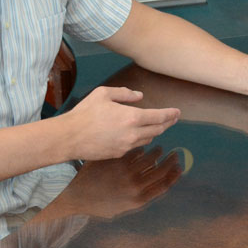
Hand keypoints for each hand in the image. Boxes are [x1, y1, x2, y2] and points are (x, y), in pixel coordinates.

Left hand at [58, 147, 182, 219]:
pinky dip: (140, 147)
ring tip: (158, 147)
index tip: (180, 167)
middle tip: (174, 154)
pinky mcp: (115, 160)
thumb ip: (138, 197)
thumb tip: (152, 185)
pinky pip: (133, 151)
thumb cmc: (100, 204)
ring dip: (156, 151)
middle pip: (160, 170)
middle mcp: (134, 186)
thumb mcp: (122, 207)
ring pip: (148, 158)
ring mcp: (125, 172)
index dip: (174, 176)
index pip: (163, 186)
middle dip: (170, 161)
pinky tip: (141, 145)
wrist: (76, 195)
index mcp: (138, 199)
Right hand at [65, 86, 179, 160]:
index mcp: (131, 117)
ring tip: (157, 125)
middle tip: (173, 119)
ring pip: (147, 139)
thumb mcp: (104, 94)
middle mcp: (132, 134)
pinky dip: (140, 139)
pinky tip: (138, 135)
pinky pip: (135, 146)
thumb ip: (124, 93)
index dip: (170, 114)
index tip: (177, 112)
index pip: (159, 117)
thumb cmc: (85, 113)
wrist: (70, 137)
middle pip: (157, 130)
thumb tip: (139, 96)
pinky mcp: (118, 154)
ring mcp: (126, 146)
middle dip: (167, 123)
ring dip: (154, 132)